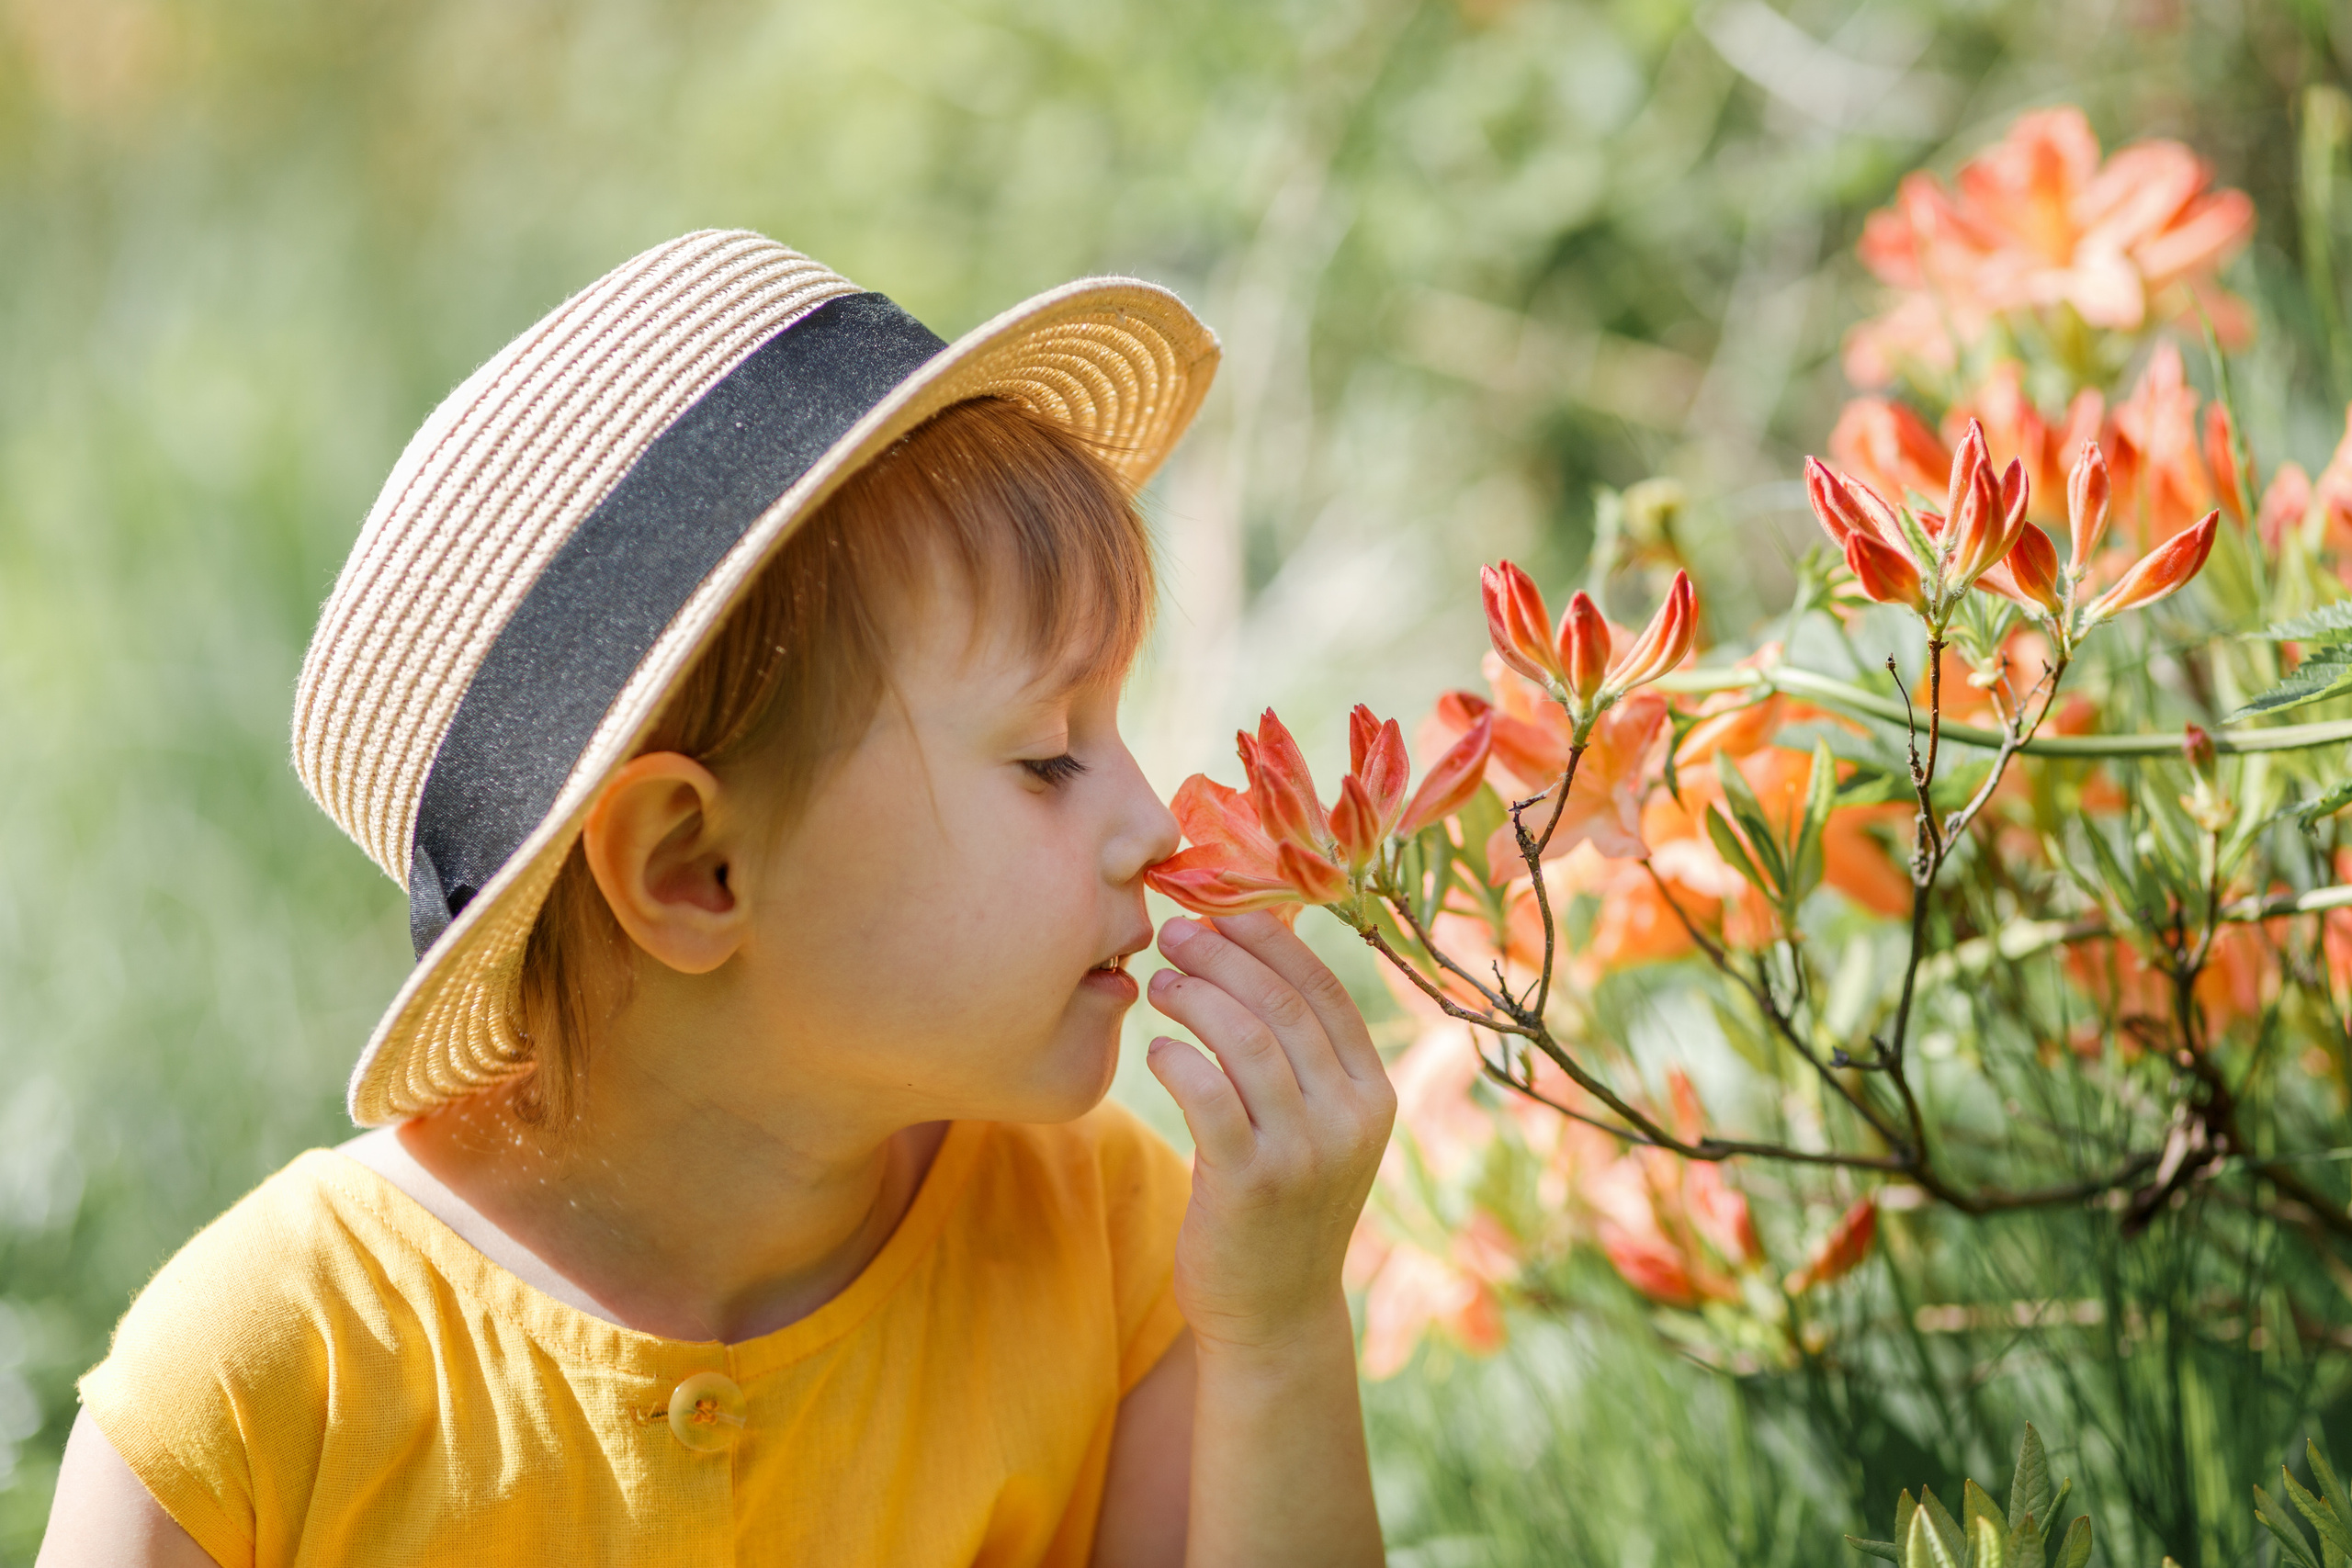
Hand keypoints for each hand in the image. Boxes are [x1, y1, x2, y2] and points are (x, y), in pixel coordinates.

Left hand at [1144, 912, 1394, 1353]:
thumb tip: (1256, 955)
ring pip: (1244, 1038)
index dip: (1269, 939)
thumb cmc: (1280, 1206)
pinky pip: (1208, 1093)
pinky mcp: (1251, 1182)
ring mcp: (1305, 1151)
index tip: (1219, 910)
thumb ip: (1302, 1058)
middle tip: (1173, 933)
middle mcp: (1349, 1118)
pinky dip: (1176, 1057)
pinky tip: (1156, 1048)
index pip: (1324, 990)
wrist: (1273, 1314)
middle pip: (1281, 1004)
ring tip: (1158, 983)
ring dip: (1192, 997)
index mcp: (1373, 1095)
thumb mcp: (1316, 1130)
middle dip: (1220, 956)